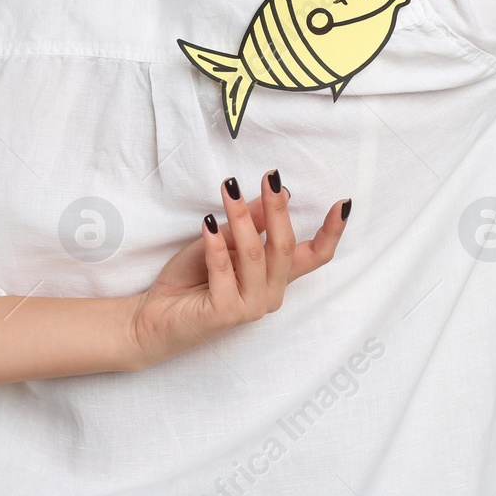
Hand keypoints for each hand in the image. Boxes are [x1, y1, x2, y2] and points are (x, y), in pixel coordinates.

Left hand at [127, 171, 349, 368]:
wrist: (153, 317)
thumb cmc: (191, 279)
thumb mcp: (225, 241)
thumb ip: (252, 224)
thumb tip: (278, 194)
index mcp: (276, 278)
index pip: (315, 257)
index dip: (332, 232)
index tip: (342, 203)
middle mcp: (270, 294)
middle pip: (284, 247)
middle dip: (278, 209)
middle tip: (270, 178)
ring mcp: (250, 307)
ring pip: (254, 254)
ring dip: (242, 218)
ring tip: (228, 190)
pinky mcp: (226, 313)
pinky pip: (224, 270)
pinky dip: (216, 244)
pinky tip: (207, 223)